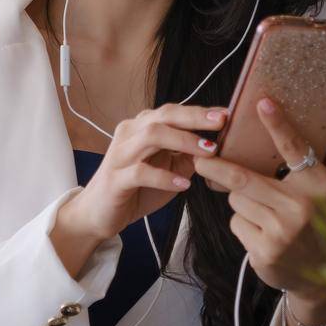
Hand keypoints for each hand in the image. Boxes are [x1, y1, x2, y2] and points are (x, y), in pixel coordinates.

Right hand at [59, 103, 225, 243]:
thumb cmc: (136, 189)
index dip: (199, 112)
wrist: (98, 213)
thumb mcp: (168, 169)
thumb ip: (187, 156)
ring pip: (152, 136)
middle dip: (194, 117)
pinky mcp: (115, 178)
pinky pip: (141, 172)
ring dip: (183, 141)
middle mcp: (130, 134)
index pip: (172, 112)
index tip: (226, 114)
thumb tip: (217, 148)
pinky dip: (165, 177)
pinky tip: (184, 184)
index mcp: (141, 127)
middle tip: (221, 122)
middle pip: (163, 116)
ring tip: (209, 152)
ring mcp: (121, 154)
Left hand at [192, 96, 325, 300]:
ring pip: (237, 199)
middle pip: (245, 178)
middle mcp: (303, 206)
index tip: (263, 103)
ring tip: (261, 209)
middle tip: (200, 156)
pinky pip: (236, 223)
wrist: (319, 274)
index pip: (295, 149)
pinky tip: (260, 231)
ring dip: (239, 199)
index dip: (278, 125)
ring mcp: (282, 231)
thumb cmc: (319, 218)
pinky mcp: (265, 251)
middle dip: (217, 166)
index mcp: (320, 184)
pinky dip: (242, 222)